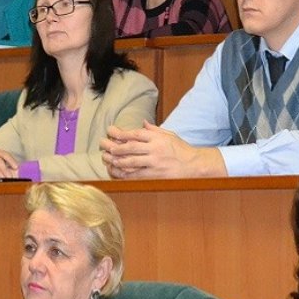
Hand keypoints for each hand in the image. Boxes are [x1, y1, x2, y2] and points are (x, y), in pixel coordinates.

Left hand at [101, 121, 225, 178]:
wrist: (195, 165)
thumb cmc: (181, 149)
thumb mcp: (169, 135)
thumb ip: (154, 130)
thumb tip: (142, 123)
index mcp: (158, 138)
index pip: (135, 134)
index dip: (121, 133)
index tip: (110, 131)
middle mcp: (155, 149)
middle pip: (130, 147)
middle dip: (115, 146)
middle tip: (103, 145)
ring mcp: (155, 163)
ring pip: (131, 162)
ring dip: (117, 160)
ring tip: (107, 159)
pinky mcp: (156, 176)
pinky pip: (137, 175)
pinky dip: (125, 174)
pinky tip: (117, 172)